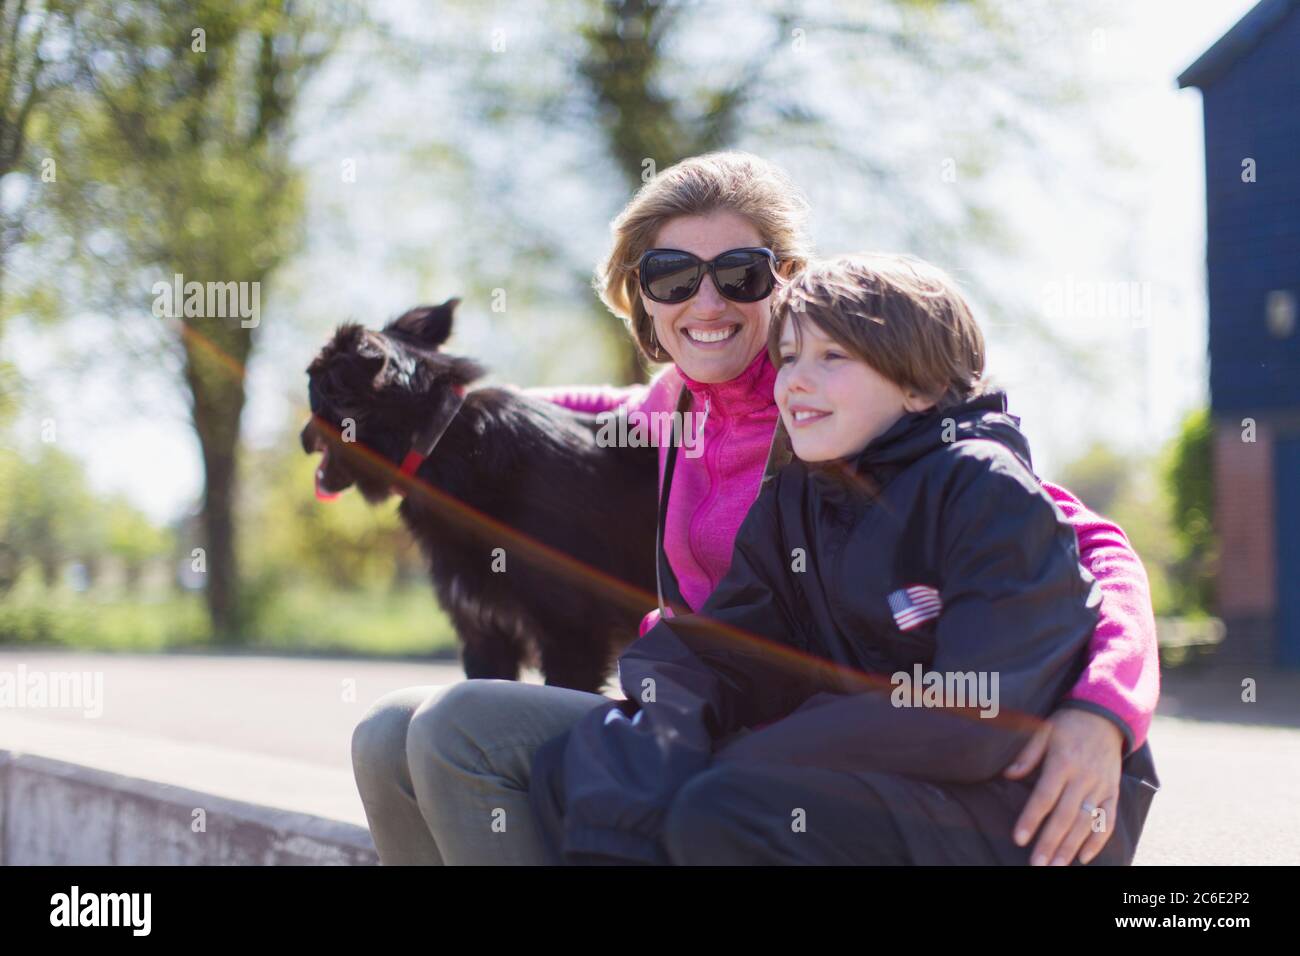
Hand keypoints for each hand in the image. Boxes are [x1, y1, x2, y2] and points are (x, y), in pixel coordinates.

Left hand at [1004, 707, 1123, 865]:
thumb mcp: (1043, 731)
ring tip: (1057, 865)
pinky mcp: (1114, 791)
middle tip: (1038, 864)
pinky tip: (1084, 857)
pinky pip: (1108, 819)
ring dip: (1071, 846)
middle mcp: (1083, 777)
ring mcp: (1101, 786)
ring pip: (1086, 822)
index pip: (1044, 797)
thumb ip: (1027, 755)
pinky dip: (1098, 840)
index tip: (1019, 839)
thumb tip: (1008, 775)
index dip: (1031, 819)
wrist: (1105, 715)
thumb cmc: (1067, 724)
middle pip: (1065, 816)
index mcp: (1062, 762)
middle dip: (1050, 842)